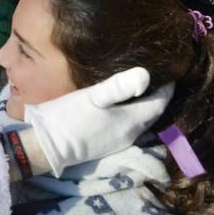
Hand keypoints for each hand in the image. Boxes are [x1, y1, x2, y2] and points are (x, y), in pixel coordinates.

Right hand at [24, 67, 173, 175]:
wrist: (45, 145)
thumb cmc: (68, 117)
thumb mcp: (92, 96)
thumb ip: (120, 86)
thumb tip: (146, 75)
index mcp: (131, 122)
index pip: (160, 103)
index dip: (167, 87)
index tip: (168, 69)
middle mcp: (131, 135)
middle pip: (153, 113)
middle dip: (157, 95)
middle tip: (157, 74)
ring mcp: (119, 142)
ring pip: (141, 120)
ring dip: (144, 104)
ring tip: (141, 85)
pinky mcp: (107, 144)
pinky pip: (129, 126)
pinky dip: (133, 113)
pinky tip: (122, 102)